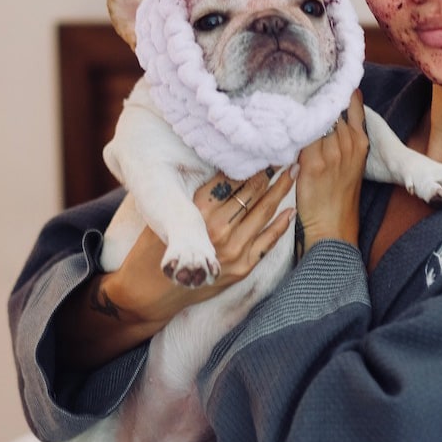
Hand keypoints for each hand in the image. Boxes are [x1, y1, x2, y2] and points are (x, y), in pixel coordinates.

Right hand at [59, 167, 294, 368]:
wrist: (150, 293)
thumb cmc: (153, 248)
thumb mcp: (166, 213)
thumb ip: (193, 194)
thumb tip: (219, 166)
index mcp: (197, 211)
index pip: (231, 178)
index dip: (249, 162)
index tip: (262, 147)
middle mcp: (216, 229)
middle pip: (251, 192)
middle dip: (270, 172)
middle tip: (284, 153)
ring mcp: (232, 251)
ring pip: (263, 212)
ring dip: (280, 190)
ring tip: (292, 172)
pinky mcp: (241, 268)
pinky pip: (268, 242)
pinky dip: (282, 225)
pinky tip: (291, 209)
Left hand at [294, 90, 367, 253]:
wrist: (333, 227)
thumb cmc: (339, 196)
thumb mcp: (351, 163)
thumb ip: (342, 137)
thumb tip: (323, 114)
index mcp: (360, 141)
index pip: (351, 102)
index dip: (335, 89)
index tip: (321, 78)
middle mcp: (348, 142)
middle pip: (330, 106)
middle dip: (314, 95)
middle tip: (294, 83)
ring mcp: (331, 152)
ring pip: (313, 117)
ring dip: (299, 108)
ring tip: (283, 96)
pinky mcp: (312, 162)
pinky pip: (299, 135)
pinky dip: (289, 127)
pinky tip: (277, 119)